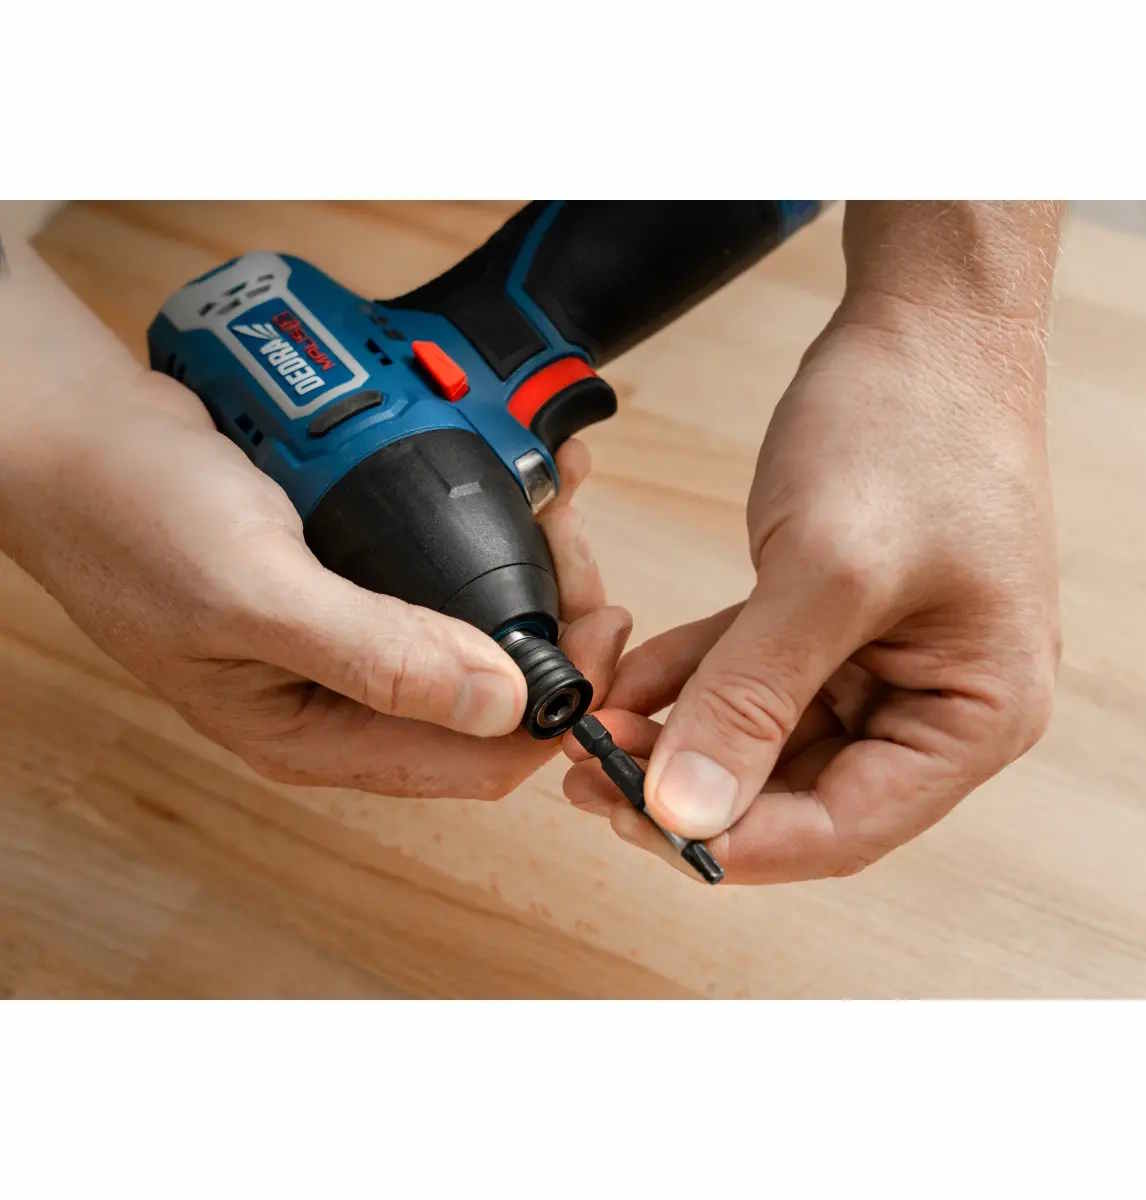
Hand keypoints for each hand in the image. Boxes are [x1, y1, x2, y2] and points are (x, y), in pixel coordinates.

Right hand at [14, 368, 628, 798]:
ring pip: (481, 624)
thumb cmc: (136, 520)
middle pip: (494, 694)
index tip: (603, 631)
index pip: (475, 762)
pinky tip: (524, 476)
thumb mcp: (254, 595)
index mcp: (318, 735)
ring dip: (535, 565)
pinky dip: (496, 521)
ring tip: (559, 494)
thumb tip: (503, 706)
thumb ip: (378, 657)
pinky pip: (451, 564)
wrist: (83, 431)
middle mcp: (346, 696)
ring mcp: (356, 632)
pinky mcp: (360, 573)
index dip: (557, 710)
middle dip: (555, 627)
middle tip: (577, 546)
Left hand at [564, 208, 1060, 881]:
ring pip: (764, 737)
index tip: (641, 825)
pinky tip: (630, 679)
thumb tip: (687, 811)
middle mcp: (935, 705)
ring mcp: (882, 663)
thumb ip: (754, 697)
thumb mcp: (827, 569)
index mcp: (974, 714)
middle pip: (798, 792)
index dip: (737, 841)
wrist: (922, 324)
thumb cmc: (912, 427)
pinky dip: (693, 678)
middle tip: (598, 780)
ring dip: (681, 732)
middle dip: (694, 786)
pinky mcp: (834, 623)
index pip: (844, 828)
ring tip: (597, 726)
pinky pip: (753, 675)